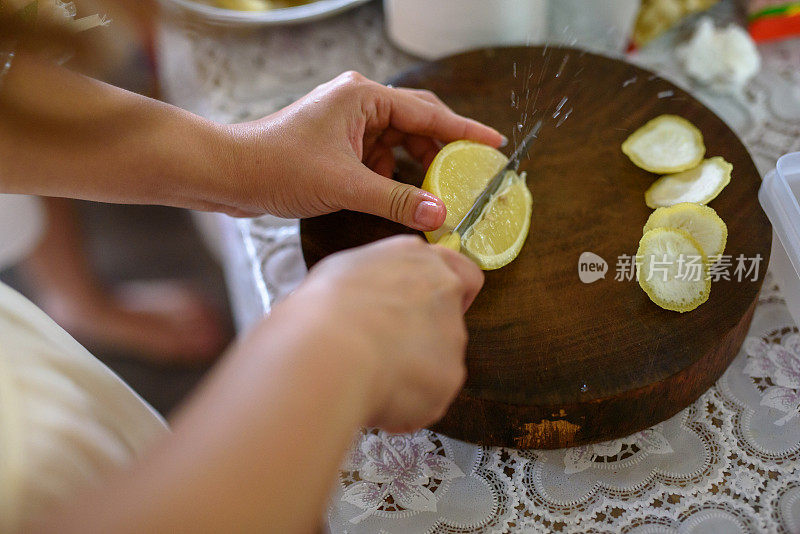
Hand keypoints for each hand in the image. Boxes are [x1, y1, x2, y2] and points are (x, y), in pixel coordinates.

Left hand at [217, 71, 504, 229]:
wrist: (228, 174)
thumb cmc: (277, 166)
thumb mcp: (345, 185)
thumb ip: (397, 199)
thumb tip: (439, 213)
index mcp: (363, 96)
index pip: (428, 112)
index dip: (465, 130)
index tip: (494, 143)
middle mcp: (357, 102)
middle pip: (415, 123)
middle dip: (441, 150)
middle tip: (468, 175)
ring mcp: (345, 123)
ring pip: (396, 142)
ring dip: (413, 167)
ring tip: (433, 192)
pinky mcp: (335, 144)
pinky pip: (376, 156)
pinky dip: (388, 175)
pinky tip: (391, 195)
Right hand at [281, 235, 483, 432]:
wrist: (327, 352)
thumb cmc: (320, 310)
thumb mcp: (339, 274)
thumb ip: (372, 284)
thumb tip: (367, 304)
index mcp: (414, 257)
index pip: (457, 269)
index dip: (444, 292)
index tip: (424, 307)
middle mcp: (443, 288)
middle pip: (453, 311)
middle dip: (431, 331)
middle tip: (395, 346)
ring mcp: (452, 332)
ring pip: (442, 355)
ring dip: (416, 367)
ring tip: (373, 376)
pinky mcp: (451, 374)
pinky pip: (432, 391)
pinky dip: (410, 399)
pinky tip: (378, 396)